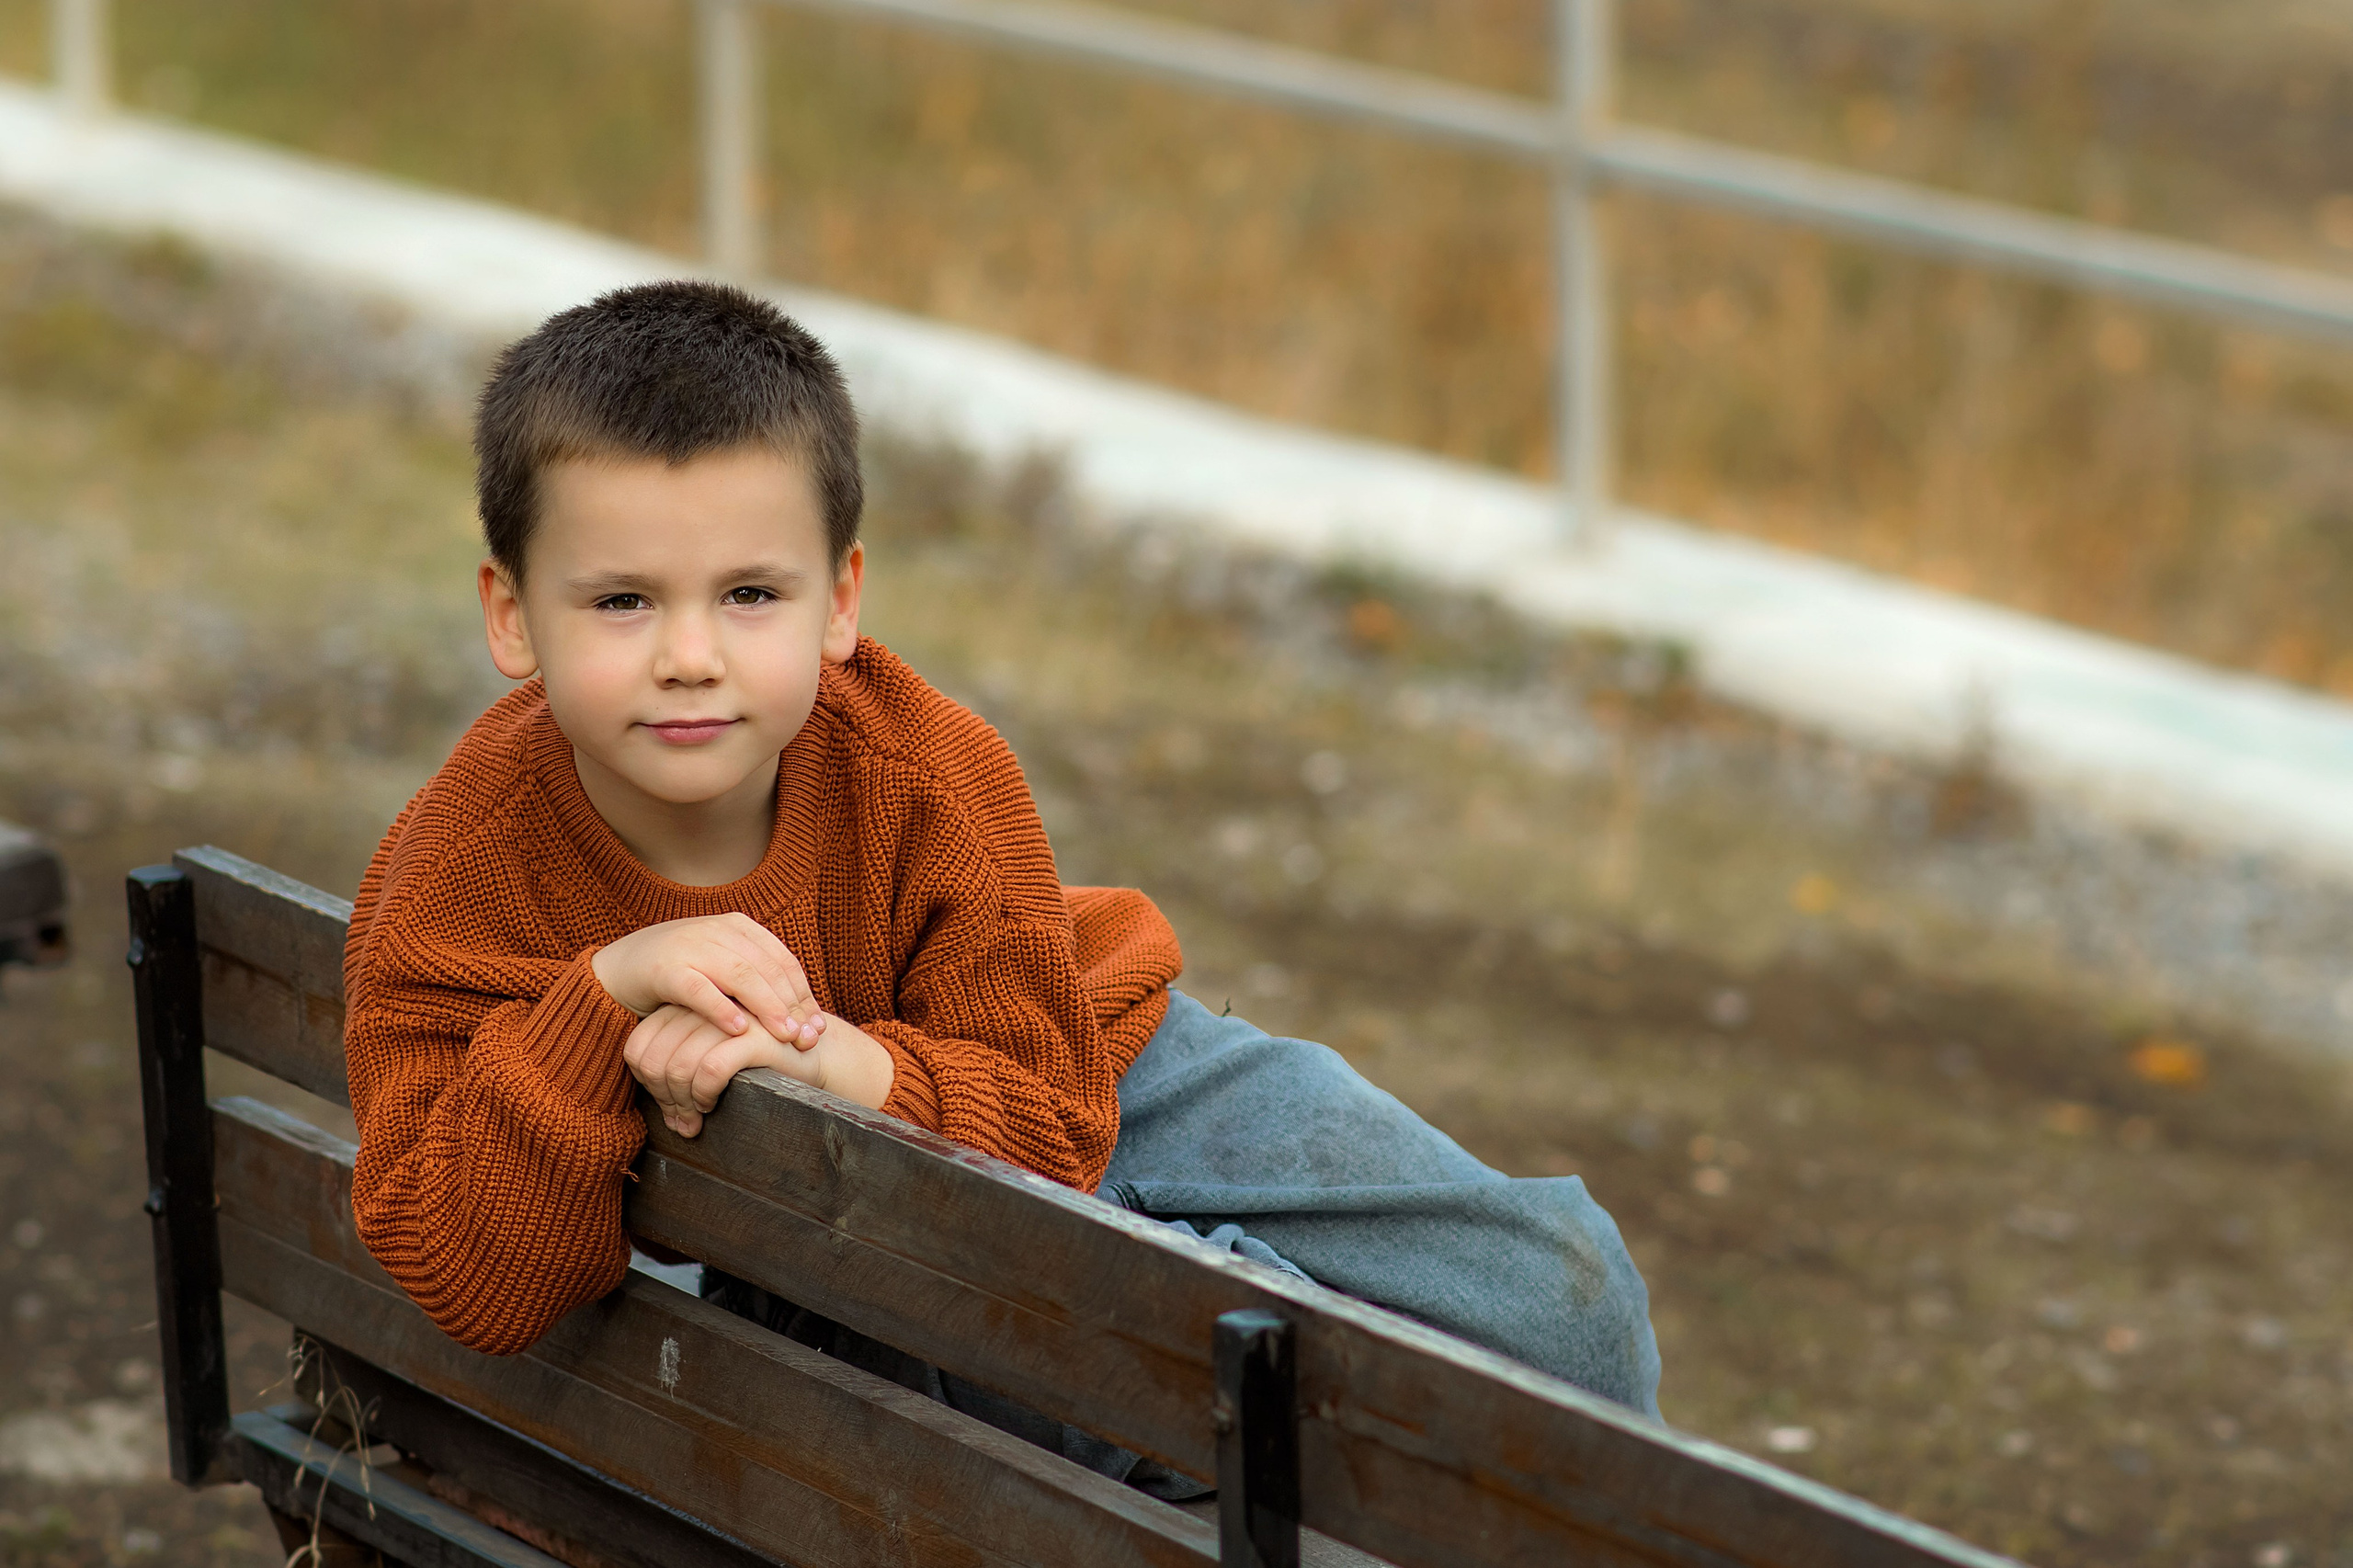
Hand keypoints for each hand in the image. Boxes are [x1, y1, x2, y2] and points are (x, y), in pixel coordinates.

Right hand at [591, 914, 825, 1048]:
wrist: (620, 968)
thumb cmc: (680, 975)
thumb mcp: (722, 971)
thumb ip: (756, 983)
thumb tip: (804, 1017)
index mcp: (738, 928)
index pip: (783, 961)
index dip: (804, 995)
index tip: (818, 1028)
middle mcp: (718, 931)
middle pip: (767, 969)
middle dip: (792, 1006)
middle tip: (807, 1039)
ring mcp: (690, 946)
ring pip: (740, 975)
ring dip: (766, 1007)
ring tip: (784, 1035)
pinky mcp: (665, 968)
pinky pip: (698, 989)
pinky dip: (721, 1008)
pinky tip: (738, 1030)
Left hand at [625, 1005, 894, 1135]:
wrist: (815, 1054)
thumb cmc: (760, 1065)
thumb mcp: (712, 1065)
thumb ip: (687, 1082)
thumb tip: (673, 1124)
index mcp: (684, 1005)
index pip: (638, 1049)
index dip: (646, 1087)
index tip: (670, 1107)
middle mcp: (701, 1005)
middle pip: (654, 1062)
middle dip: (665, 1101)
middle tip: (684, 1121)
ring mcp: (726, 1018)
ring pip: (676, 1067)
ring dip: (683, 1103)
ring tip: (699, 1115)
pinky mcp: (751, 1034)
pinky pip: (708, 1070)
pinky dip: (704, 1095)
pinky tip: (714, 1104)